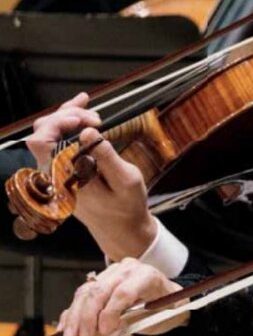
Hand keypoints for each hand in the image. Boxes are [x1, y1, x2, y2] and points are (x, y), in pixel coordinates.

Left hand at [26, 95, 153, 257]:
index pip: (42, 141)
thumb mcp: (126, 180)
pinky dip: (69, 126)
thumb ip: (106, 156)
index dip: (60, 122)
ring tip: (88, 107)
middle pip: (42, 132)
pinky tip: (83, 115)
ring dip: (66, 117)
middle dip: (67, 116)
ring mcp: (57, 172)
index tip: (91, 121)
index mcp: (66, 177)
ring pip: (48, 135)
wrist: (122, 228)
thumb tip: (88, 132)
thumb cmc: (126, 206)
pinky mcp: (64, 171)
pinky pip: (58, 143)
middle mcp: (55, 174)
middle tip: (97, 117)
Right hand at [57, 258, 185, 335]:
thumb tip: (102, 332)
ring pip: (86, 292)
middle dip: (87, 318)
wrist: (167, 296)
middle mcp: (128, 270)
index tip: (103, 331)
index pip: (123, 292)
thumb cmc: (164, 308)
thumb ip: (132, 323)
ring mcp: (113, 272)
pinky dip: (72, 312)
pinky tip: (66, 327)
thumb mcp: (156, 317)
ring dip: (75, 316)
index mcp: (147, 277)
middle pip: (100, 291)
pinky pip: (82, 293)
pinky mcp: (102, 279)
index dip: (110, 313)